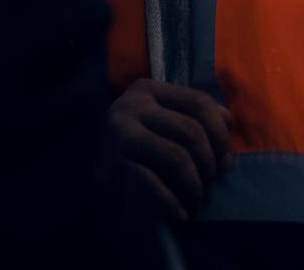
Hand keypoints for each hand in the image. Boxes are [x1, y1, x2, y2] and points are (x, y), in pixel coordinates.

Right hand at [109, 80, 232, 221]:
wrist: (75, 166)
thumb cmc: (127, 141)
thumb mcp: (156, 117)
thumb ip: (190, 113)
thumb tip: (228, 120)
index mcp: (147, 90)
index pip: (198, 102)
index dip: (220, 133)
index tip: (227, 160)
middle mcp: (131, 108)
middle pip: (190, 130)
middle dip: (209, 162)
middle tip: (212, 182)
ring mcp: (119, 137)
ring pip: (176, 157)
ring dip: (195, 183)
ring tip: (197, 197)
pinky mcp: (111, 167)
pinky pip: (153, 184)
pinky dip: (173, 202)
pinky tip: (181, 213)